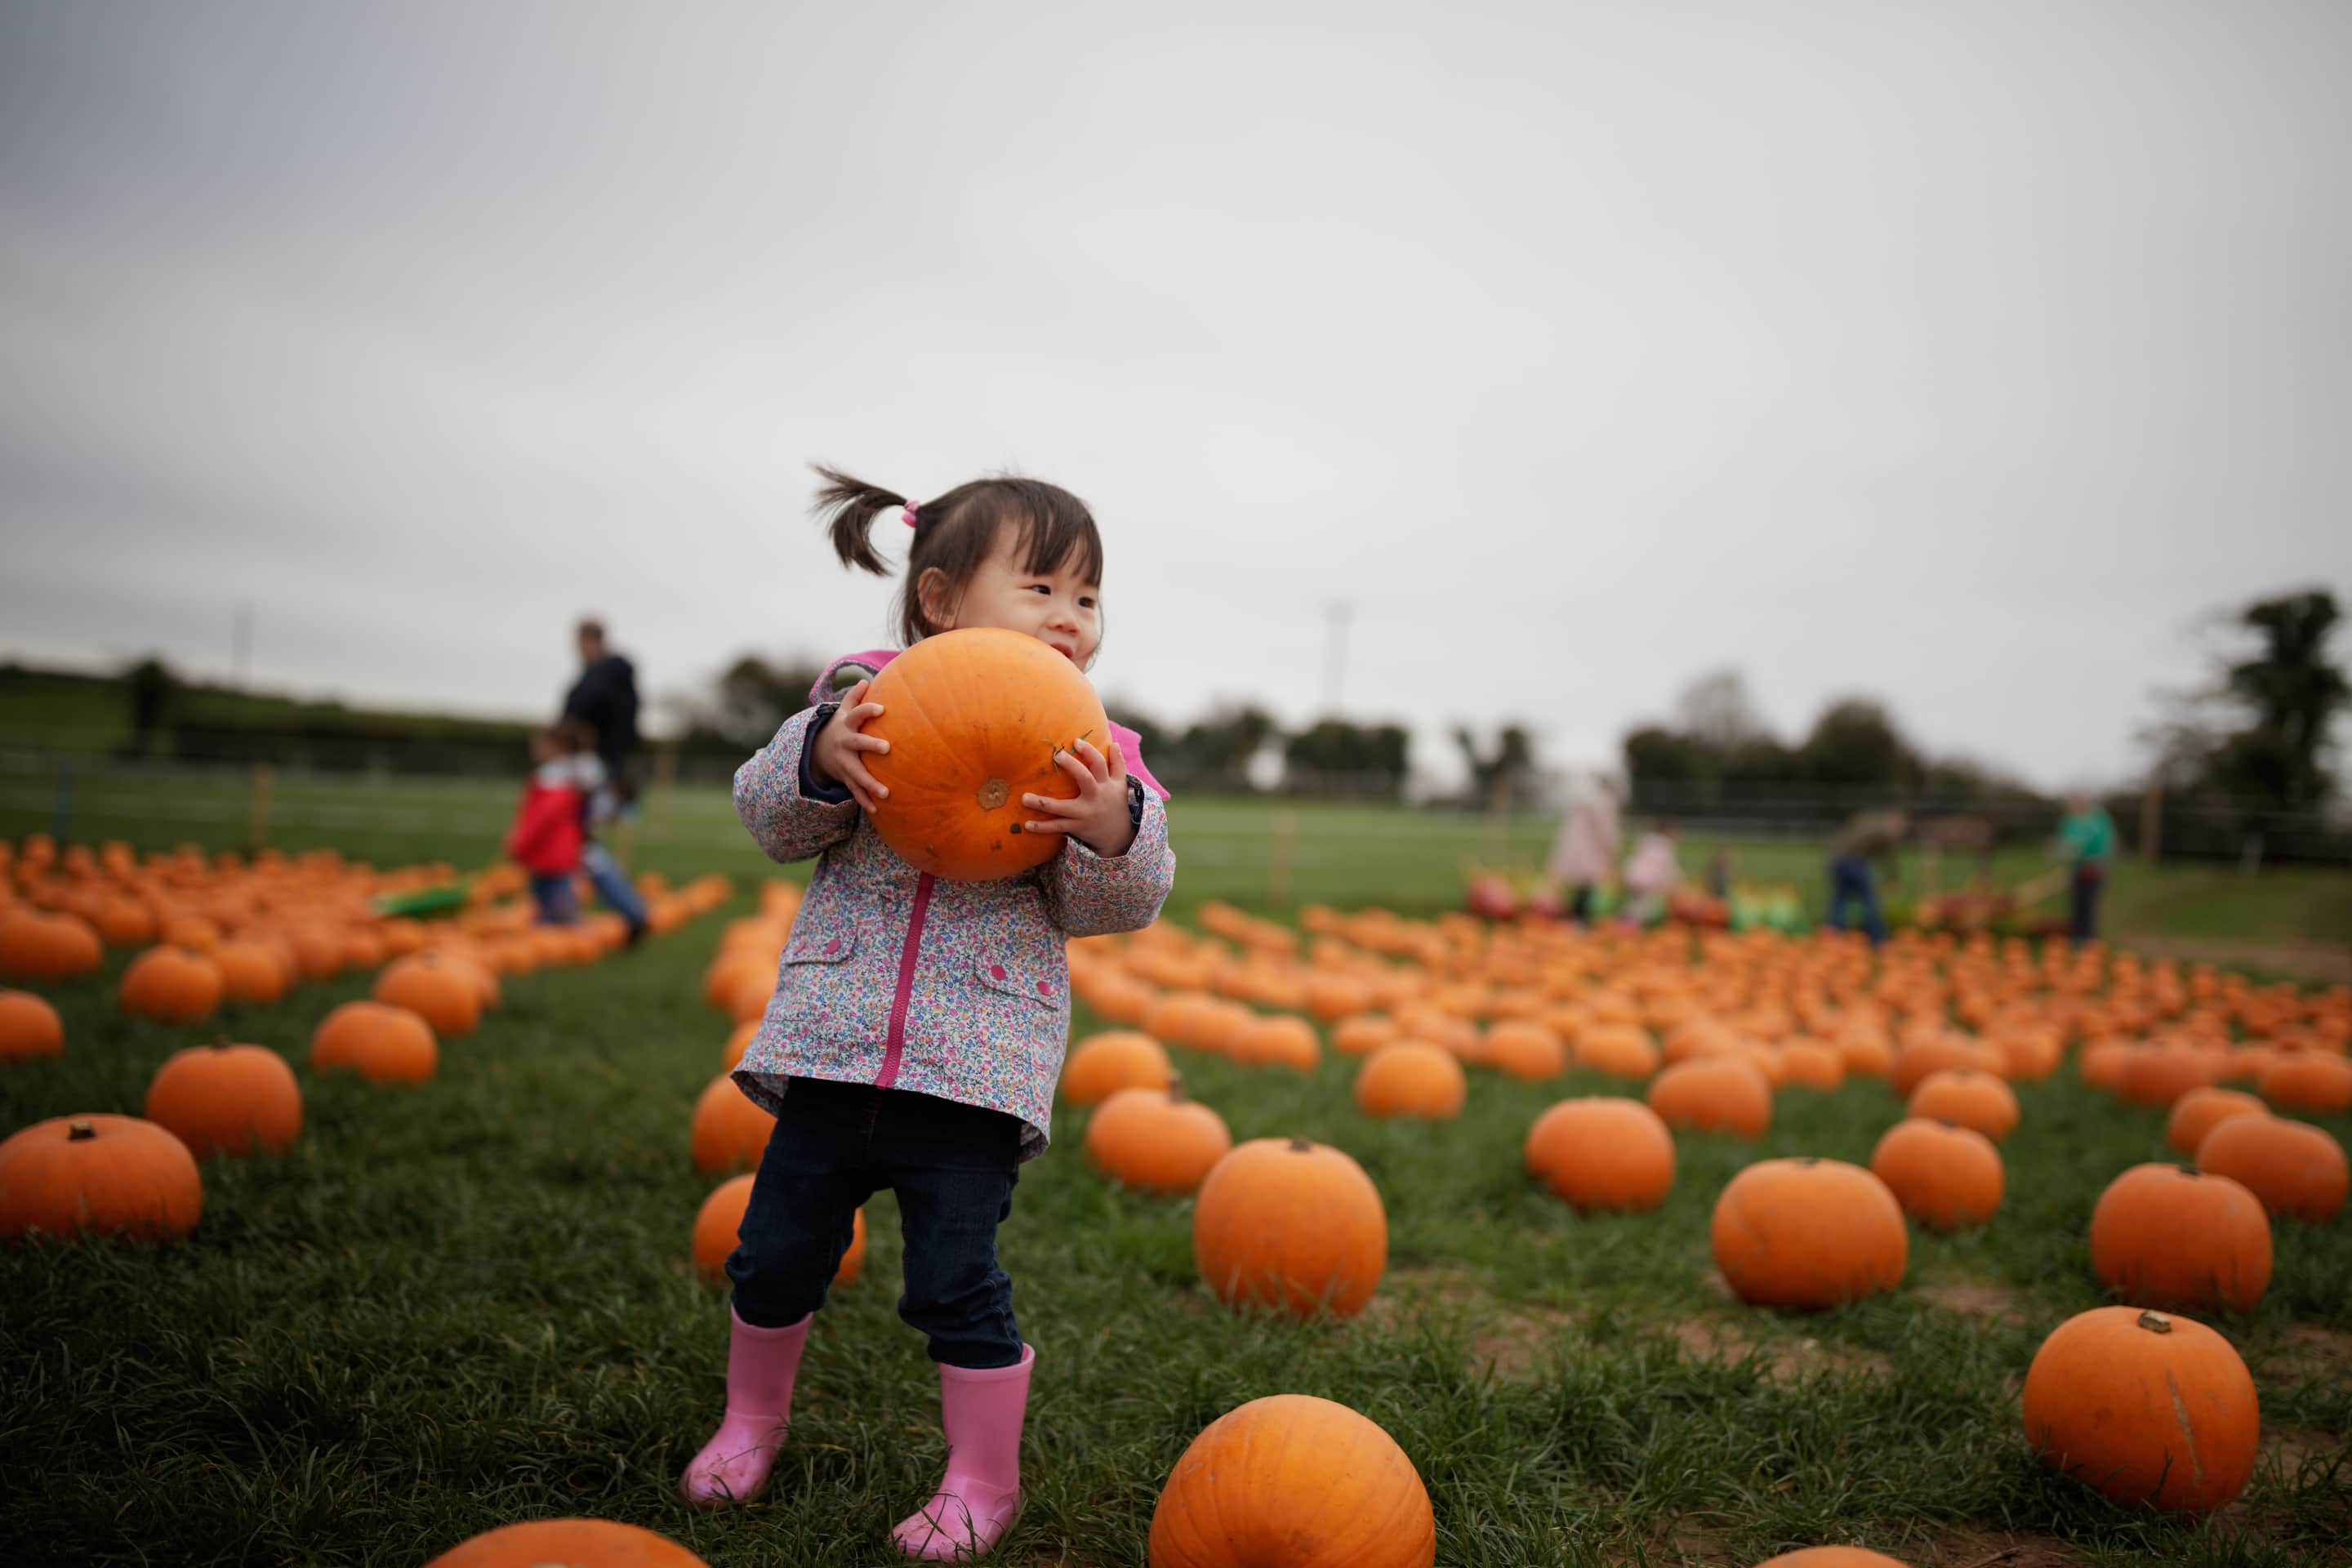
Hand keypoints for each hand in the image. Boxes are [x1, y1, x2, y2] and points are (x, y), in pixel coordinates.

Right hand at [809, 680, 890, 811]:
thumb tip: (866, 680)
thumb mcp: (843, 711)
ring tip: (886, 793)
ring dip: (870, 783)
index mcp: (847, 725)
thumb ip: (855, 697)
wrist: (818, 750)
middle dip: (870, 745)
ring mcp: (844, 762)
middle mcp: (845, 743)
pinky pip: (855, 790)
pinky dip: (864, 800)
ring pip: (857, 773)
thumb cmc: (840, 726)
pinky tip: (876, 810)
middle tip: (887, 747)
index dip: (868, 710)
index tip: (882, 708)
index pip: (858, 714)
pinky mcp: (845, 776)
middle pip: (857, 743)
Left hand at [1021, 738, 1135, 856]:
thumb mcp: (1121, 784)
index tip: (1076, 741)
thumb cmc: (1115, 803)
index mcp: (1105, 784)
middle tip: (1057, 755)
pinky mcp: (1077, 827)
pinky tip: (1027, 825)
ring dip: (1043, 803)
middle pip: (1085, 779)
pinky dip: (1043, 827)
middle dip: (1072, 766)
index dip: (1089, 752)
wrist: (1119, 835)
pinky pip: (1058, 827)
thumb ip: (1118, 763)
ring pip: (1063, 808)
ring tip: (1024, 798)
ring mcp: (1085, 813)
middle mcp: (1095, 797)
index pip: (1099, 764)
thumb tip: (1115, 743)